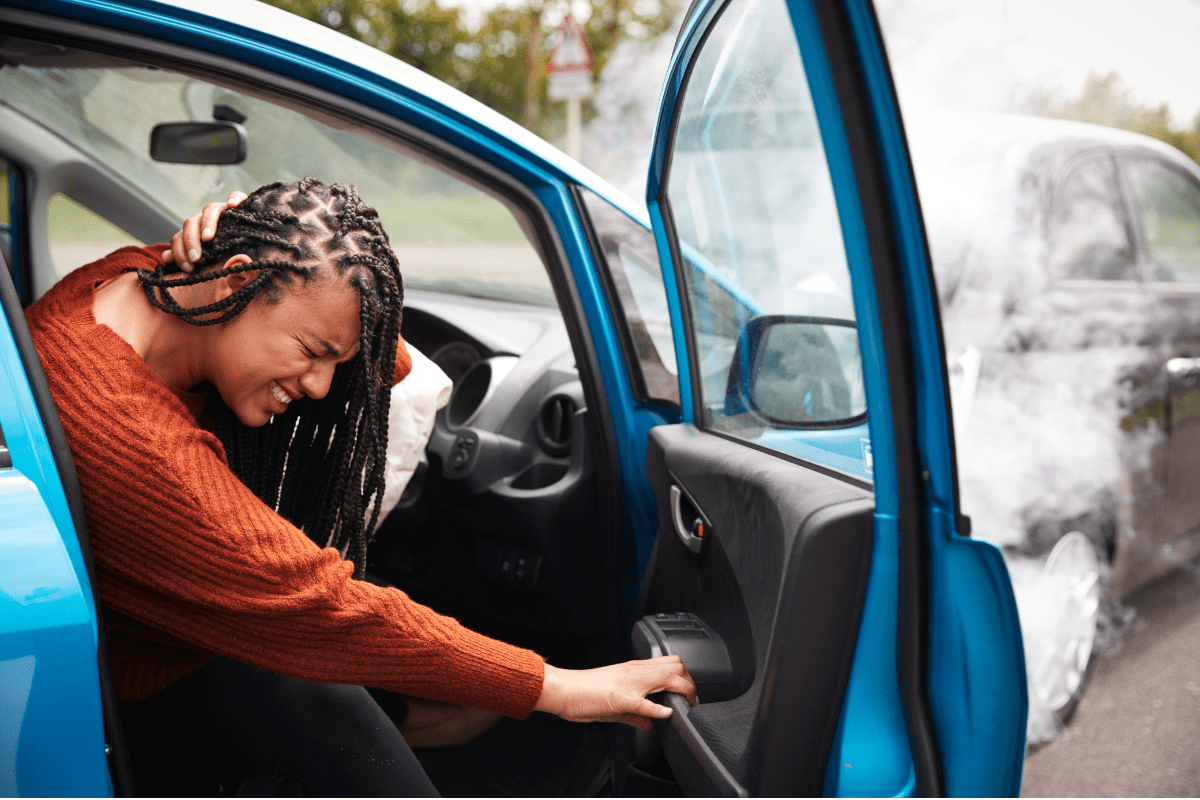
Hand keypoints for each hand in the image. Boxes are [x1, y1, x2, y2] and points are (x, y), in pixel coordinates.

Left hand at [160, 190, 247, 271]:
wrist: (252, 237)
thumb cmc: (226, 251)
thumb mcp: (205, 256)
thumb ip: (185, 254)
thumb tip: (165, 257)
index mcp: (194, 230)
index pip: (180, 237)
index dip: (179, 251)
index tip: (188, 267)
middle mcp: (205, 218)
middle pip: (191, 222)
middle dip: (190, 241)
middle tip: (195, 259)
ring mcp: (222, 209)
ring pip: (210, 209)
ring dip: (207, 223)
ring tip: (207, 238)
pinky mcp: (241, 205)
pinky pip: (237, 196)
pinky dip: (235, 198)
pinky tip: (232, 205)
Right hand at [534, 656, 697, 730]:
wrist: (563, 689)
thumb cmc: (585, 693)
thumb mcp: (617, 705)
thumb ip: (639, 715)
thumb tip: (654, 724)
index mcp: (635, 670)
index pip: (671, 664)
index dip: (687, 679)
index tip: (690, 696)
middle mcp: (635, 672)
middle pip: (676, 666)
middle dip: (690, 684)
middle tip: (692, 701)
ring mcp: (629, 683)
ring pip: (666, 674)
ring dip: (681, 689)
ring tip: (685, 705)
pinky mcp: (620, 698)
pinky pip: (643, 702)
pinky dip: (657, 709)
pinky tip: (664, 715)